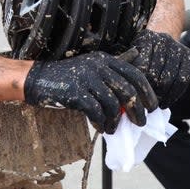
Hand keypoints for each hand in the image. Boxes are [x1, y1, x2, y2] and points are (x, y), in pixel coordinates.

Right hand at [23, 51, 158, 132]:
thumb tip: (136, 73)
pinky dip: (101, 122)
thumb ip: (112, 71)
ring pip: (112, 104)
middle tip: (138, 123)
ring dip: (115, 120)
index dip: (147, 92)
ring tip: (113, 129)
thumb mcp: (91, 67)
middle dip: (136, 110)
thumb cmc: (67, 76)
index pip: (135, 74)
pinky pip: (96, 111)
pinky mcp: (76, 92)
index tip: (152, 107)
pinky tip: (101, 128)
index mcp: (105, 59)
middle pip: (127, 90)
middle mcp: (98, 66)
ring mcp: (86, 78)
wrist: (37, 79)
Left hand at [121, 29, 189, 107]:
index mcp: (146, 37)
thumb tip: (129, 89)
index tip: (136, 96)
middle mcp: (164, 39)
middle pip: (157, 73)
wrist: (161, 42)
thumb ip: (128, 68)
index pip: (142, 66)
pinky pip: (184, 79)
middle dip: (151, 92)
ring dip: (164, 95)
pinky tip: (167, 101)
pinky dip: (175, 94)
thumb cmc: (140, 54)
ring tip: (156, 105)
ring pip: (172, 78)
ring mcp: (178, 46)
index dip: (140, 84)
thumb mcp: (130, 57)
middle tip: (145, 104)